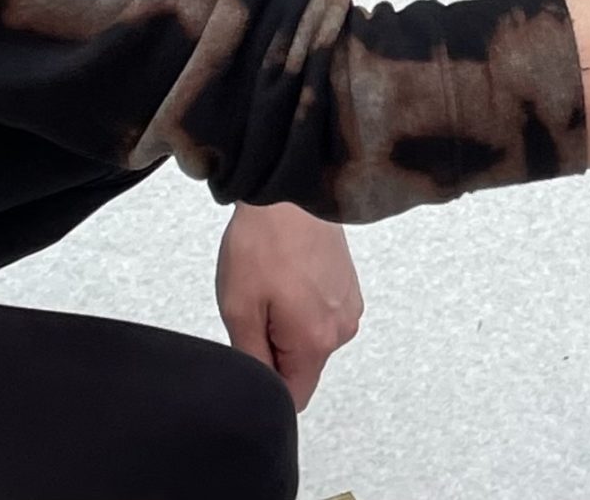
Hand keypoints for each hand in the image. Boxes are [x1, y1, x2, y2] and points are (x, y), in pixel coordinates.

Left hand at [216, 202, 364, 410]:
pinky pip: (322, 316)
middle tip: (257, 309)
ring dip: (289, 327)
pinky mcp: (350, 287)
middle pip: (302, 367)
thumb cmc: (263, 243)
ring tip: (274, 286)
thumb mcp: (239, 310)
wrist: (290, 191)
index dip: (266, 385)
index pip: (293, 398)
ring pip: (310, 341)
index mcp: (316, 341)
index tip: (251, 350)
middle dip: (275, 350)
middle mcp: (342, 329)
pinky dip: (303, 307)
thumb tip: (259, 392)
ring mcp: (350, 306)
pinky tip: (289, 276)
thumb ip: (251, 362)